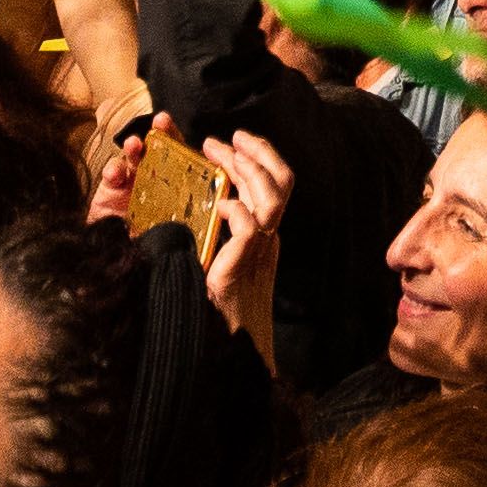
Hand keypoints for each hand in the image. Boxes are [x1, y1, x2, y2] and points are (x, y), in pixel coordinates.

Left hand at [192, 127, 294, 360]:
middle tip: (220, 139)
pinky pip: (249, 226)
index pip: (276, 183)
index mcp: (264, 234)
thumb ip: (221, 233)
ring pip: (271, 198)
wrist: (226, 348)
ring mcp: (259, 252)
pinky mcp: (242, 266)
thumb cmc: (216, 305)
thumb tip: (206, 201)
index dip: (260, 155)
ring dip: (246, 170)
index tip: (234, 139)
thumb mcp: (220, 257)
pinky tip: (218, 204)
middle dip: (254, 152)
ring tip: (218, 155)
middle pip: (280, 182)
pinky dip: (235, 208)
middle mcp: (268, 239)